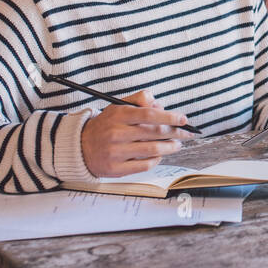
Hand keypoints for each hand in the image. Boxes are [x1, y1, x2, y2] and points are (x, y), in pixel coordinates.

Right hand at [80, 89, 197, 177]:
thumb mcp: (117, 106)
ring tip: (177, 144)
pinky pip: (144, 165)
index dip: (169, 117)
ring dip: (170, 147)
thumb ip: (139, 99)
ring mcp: (115, 152)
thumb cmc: (106, 125)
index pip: (149, 115)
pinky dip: (156, 159)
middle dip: (175, 133)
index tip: (183, 119)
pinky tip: (160, 155)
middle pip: (154, 133)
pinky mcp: (116, 168)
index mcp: (118, 116)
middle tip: (186, 133)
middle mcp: (116, 133)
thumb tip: (159, 105)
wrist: (80, 147)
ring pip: (152, 150)